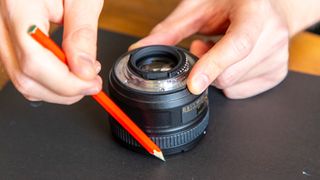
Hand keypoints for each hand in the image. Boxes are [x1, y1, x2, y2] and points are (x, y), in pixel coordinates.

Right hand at [0, 0, 102, 103]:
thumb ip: (82, 33)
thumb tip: (84, 70)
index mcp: (18, 5)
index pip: (35, 60)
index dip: (66, 82)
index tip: (91, 82)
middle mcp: (0, 23)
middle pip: (26, 77)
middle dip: (65, 90)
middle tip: (91, 83)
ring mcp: (0, 34)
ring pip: (22, 80)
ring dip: (57, 89)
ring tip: (82, 75)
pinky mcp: (7, 41)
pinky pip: (22, 71)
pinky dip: (48, 81)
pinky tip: (66, 71)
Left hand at [130, 0, 318, 98]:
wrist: (267, 7)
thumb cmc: (234, 2)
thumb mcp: (200, 8)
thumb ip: (170, 30)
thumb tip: (141, 48)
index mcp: (255, 12)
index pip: (237, 44)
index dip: (213, 65)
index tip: (193, 83)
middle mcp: (273, 34)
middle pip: (229, 74)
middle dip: (206, 67)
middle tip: (204, 46)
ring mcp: (279, 57)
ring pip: (232, 85)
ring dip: (216, 74)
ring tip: (219, 50)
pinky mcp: (277, 73)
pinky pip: (240, 92)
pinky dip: (228, 82)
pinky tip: (231, 63)